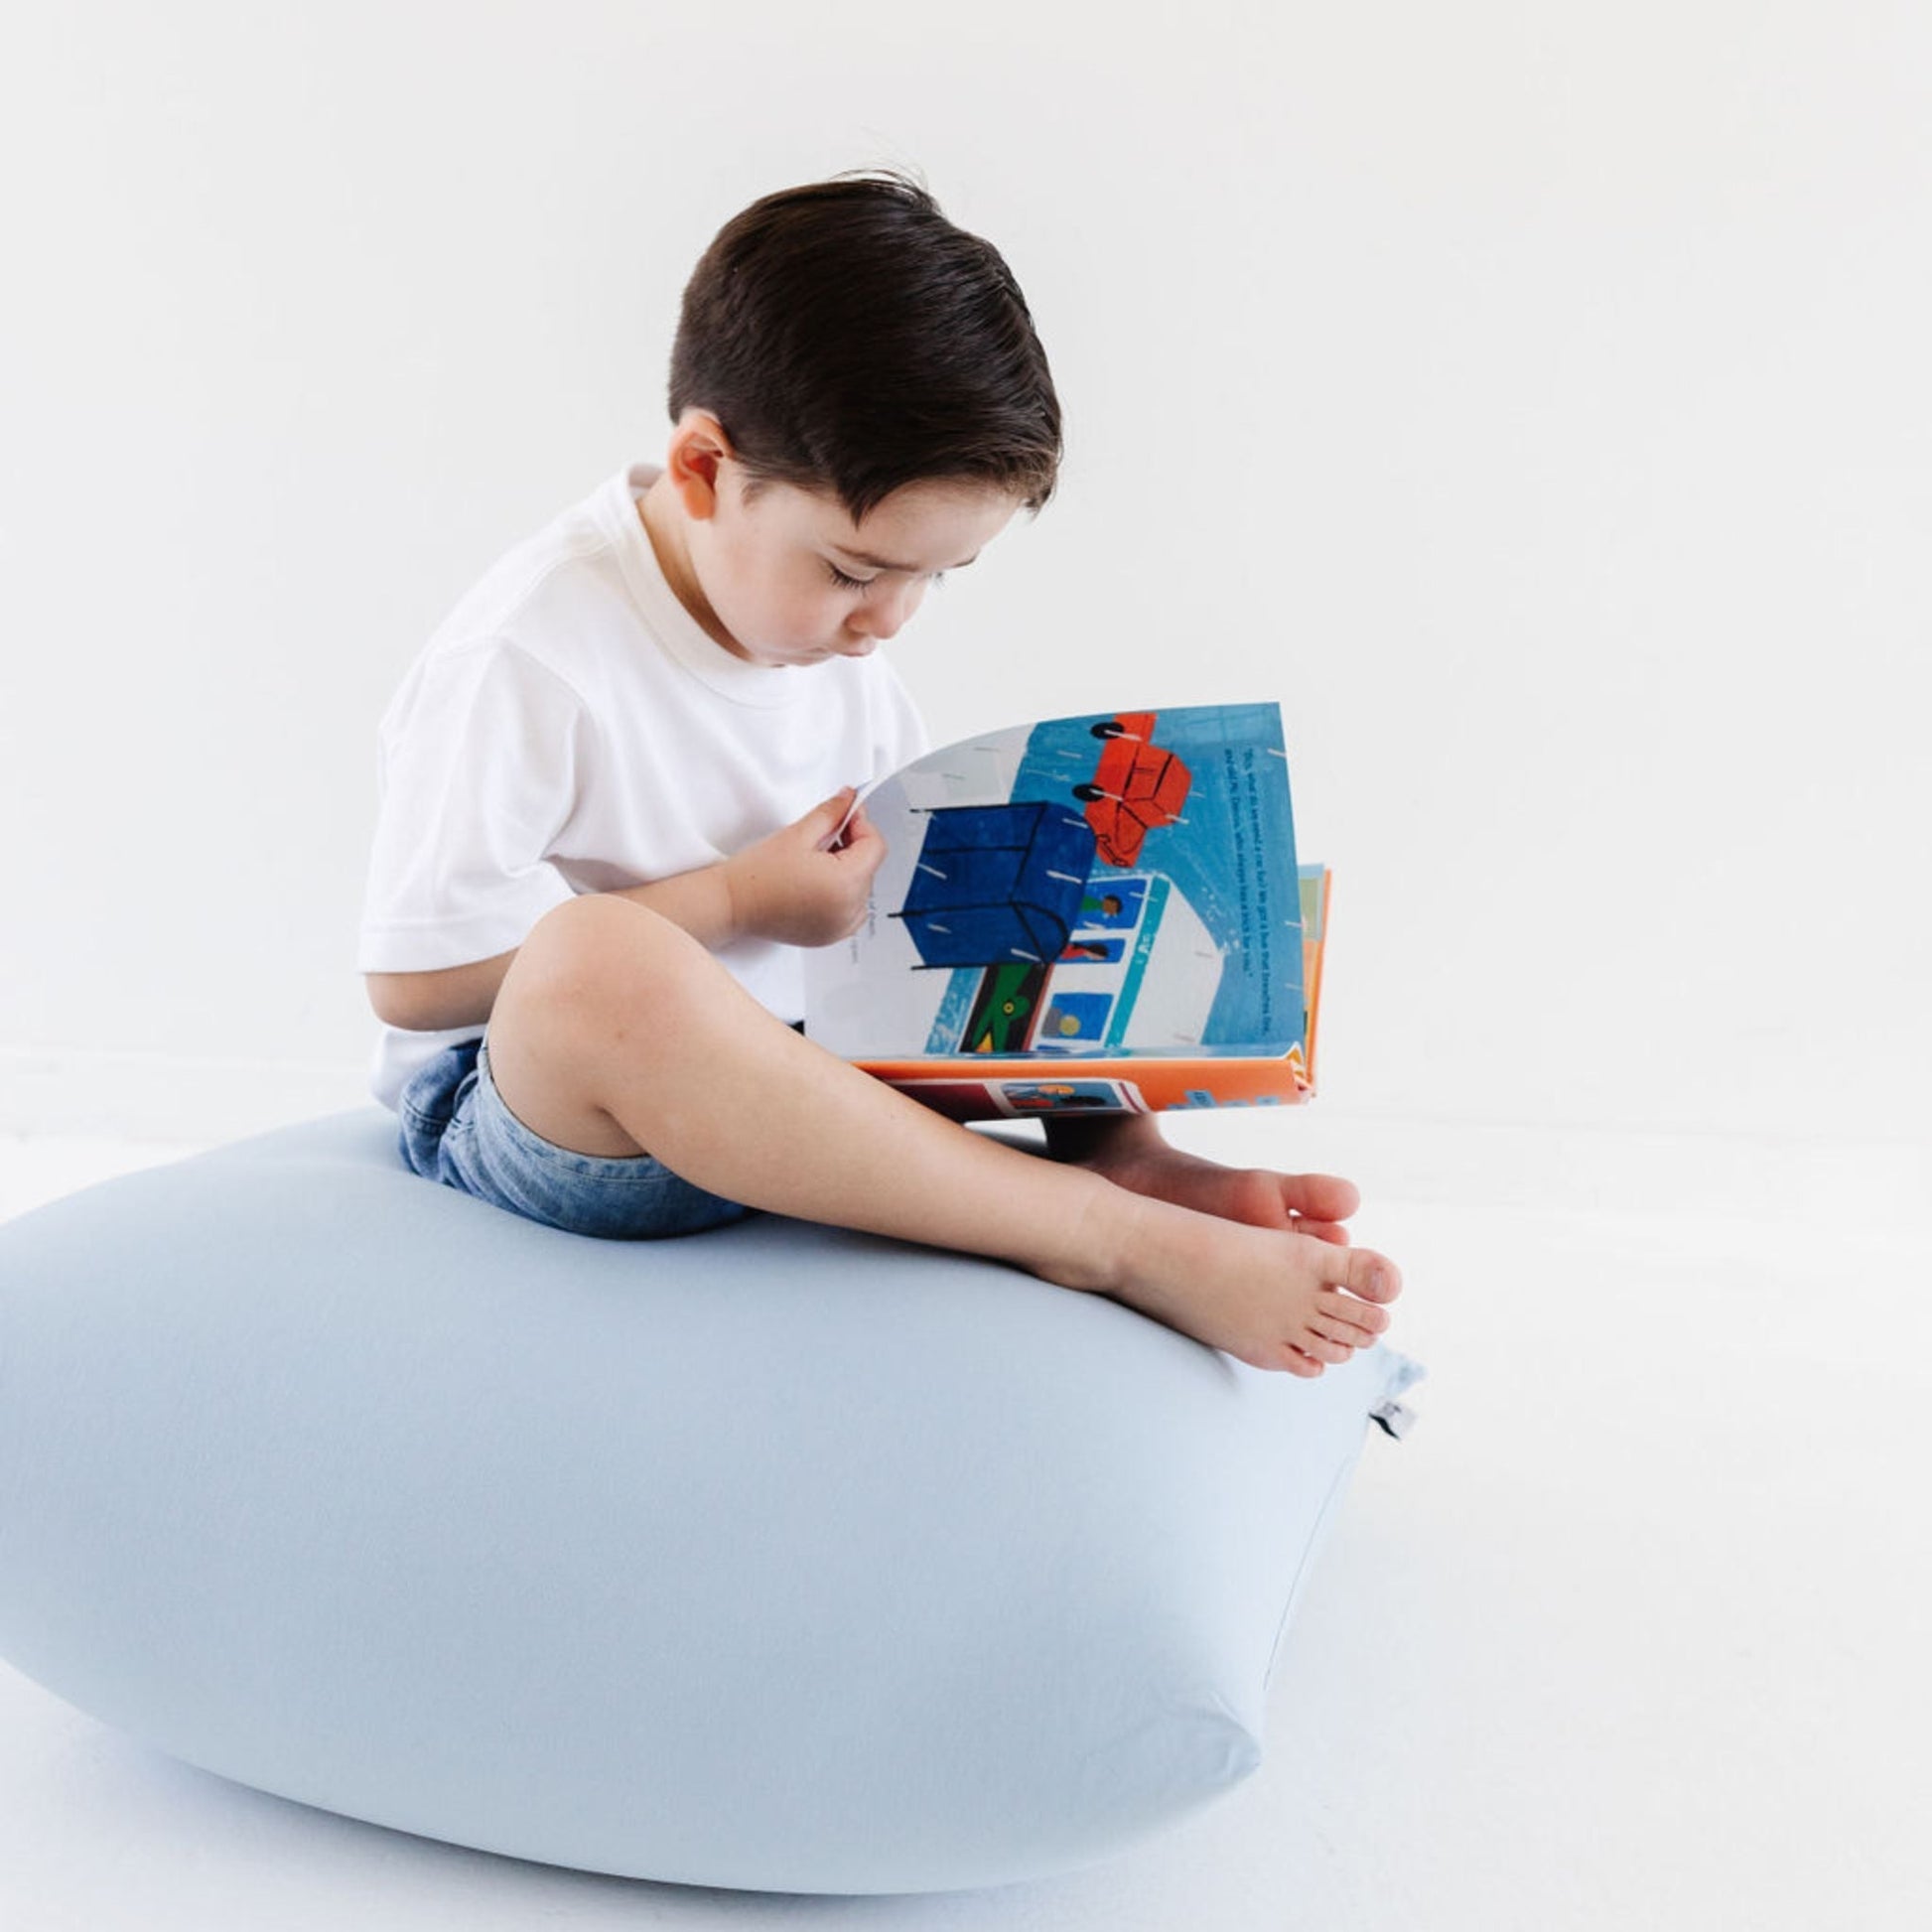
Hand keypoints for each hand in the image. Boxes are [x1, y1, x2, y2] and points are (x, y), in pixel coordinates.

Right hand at [724, 789, 886, 946]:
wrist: (733, 905)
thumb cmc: (757, 876)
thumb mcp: (798, 834)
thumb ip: (831, 814)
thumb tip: (848, 800)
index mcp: (845, 883)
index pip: (875, 846)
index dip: (861, 824)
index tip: (846, 814)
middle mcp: (849, 909)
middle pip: (869, 866)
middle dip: (852, 846)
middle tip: (824, 834)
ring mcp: (841, 926)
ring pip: (862, 887)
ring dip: (848, 869)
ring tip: (816, 860)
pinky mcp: (831, 935)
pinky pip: (851, 908)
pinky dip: (842, 892)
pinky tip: (816, 882)